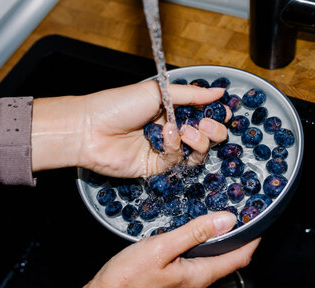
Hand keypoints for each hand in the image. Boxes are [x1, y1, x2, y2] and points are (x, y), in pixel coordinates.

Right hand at [19, 212, 259, 287]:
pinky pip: (199, 259)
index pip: (241, 257)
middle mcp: (197, 280)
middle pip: (231, 258)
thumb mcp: (162, 247)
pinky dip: (206, 244)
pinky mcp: (174, 278)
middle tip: (246, 212)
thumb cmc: (127, 278)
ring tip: (225, 217)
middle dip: (243, 236)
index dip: (255, 237)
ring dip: (224, 239)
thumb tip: (227, 219)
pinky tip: (196, 231)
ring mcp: (186, 281)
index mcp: (200, 274)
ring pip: (215, 259)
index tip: (261, 217)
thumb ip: (195, 232)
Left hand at [31, 81, 229, 177]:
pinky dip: (176, 147)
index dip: (215, 115)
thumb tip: (220, 92)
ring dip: (198, 141)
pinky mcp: (157, 167)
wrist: (90, 130)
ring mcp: (164, 150)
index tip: (224, 112)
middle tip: (208, 124)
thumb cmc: (118, 105)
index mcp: (171, 109)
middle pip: (205, 136)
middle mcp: (171, 130)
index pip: (202, 115)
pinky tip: (166, 137)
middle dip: (213, 130)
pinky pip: (178, 161)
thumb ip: (191, 95)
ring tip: (187, 131)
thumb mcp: (158, 92)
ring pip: (196, 152)